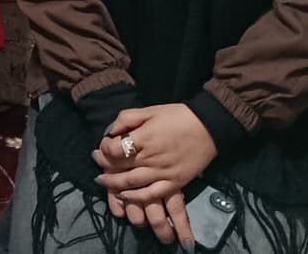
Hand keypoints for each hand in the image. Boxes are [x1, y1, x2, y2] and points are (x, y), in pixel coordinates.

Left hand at [95, 103, 216, 206]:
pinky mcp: (174, 183)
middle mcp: (151, 157)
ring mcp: (163, 173)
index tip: (103, 146)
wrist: (209, 127)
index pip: (114, 149)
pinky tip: (125, 196)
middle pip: (120, 167)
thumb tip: (111, 131)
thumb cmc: (179, 116)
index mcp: (144, 137)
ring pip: (132, 184)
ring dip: (114, 185)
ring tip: (103, 182)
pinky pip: (151, 194)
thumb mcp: (151, 110)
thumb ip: (128, 118)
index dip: (104, 148)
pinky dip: (136, 197)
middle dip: (104, 166)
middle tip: (97, 164)